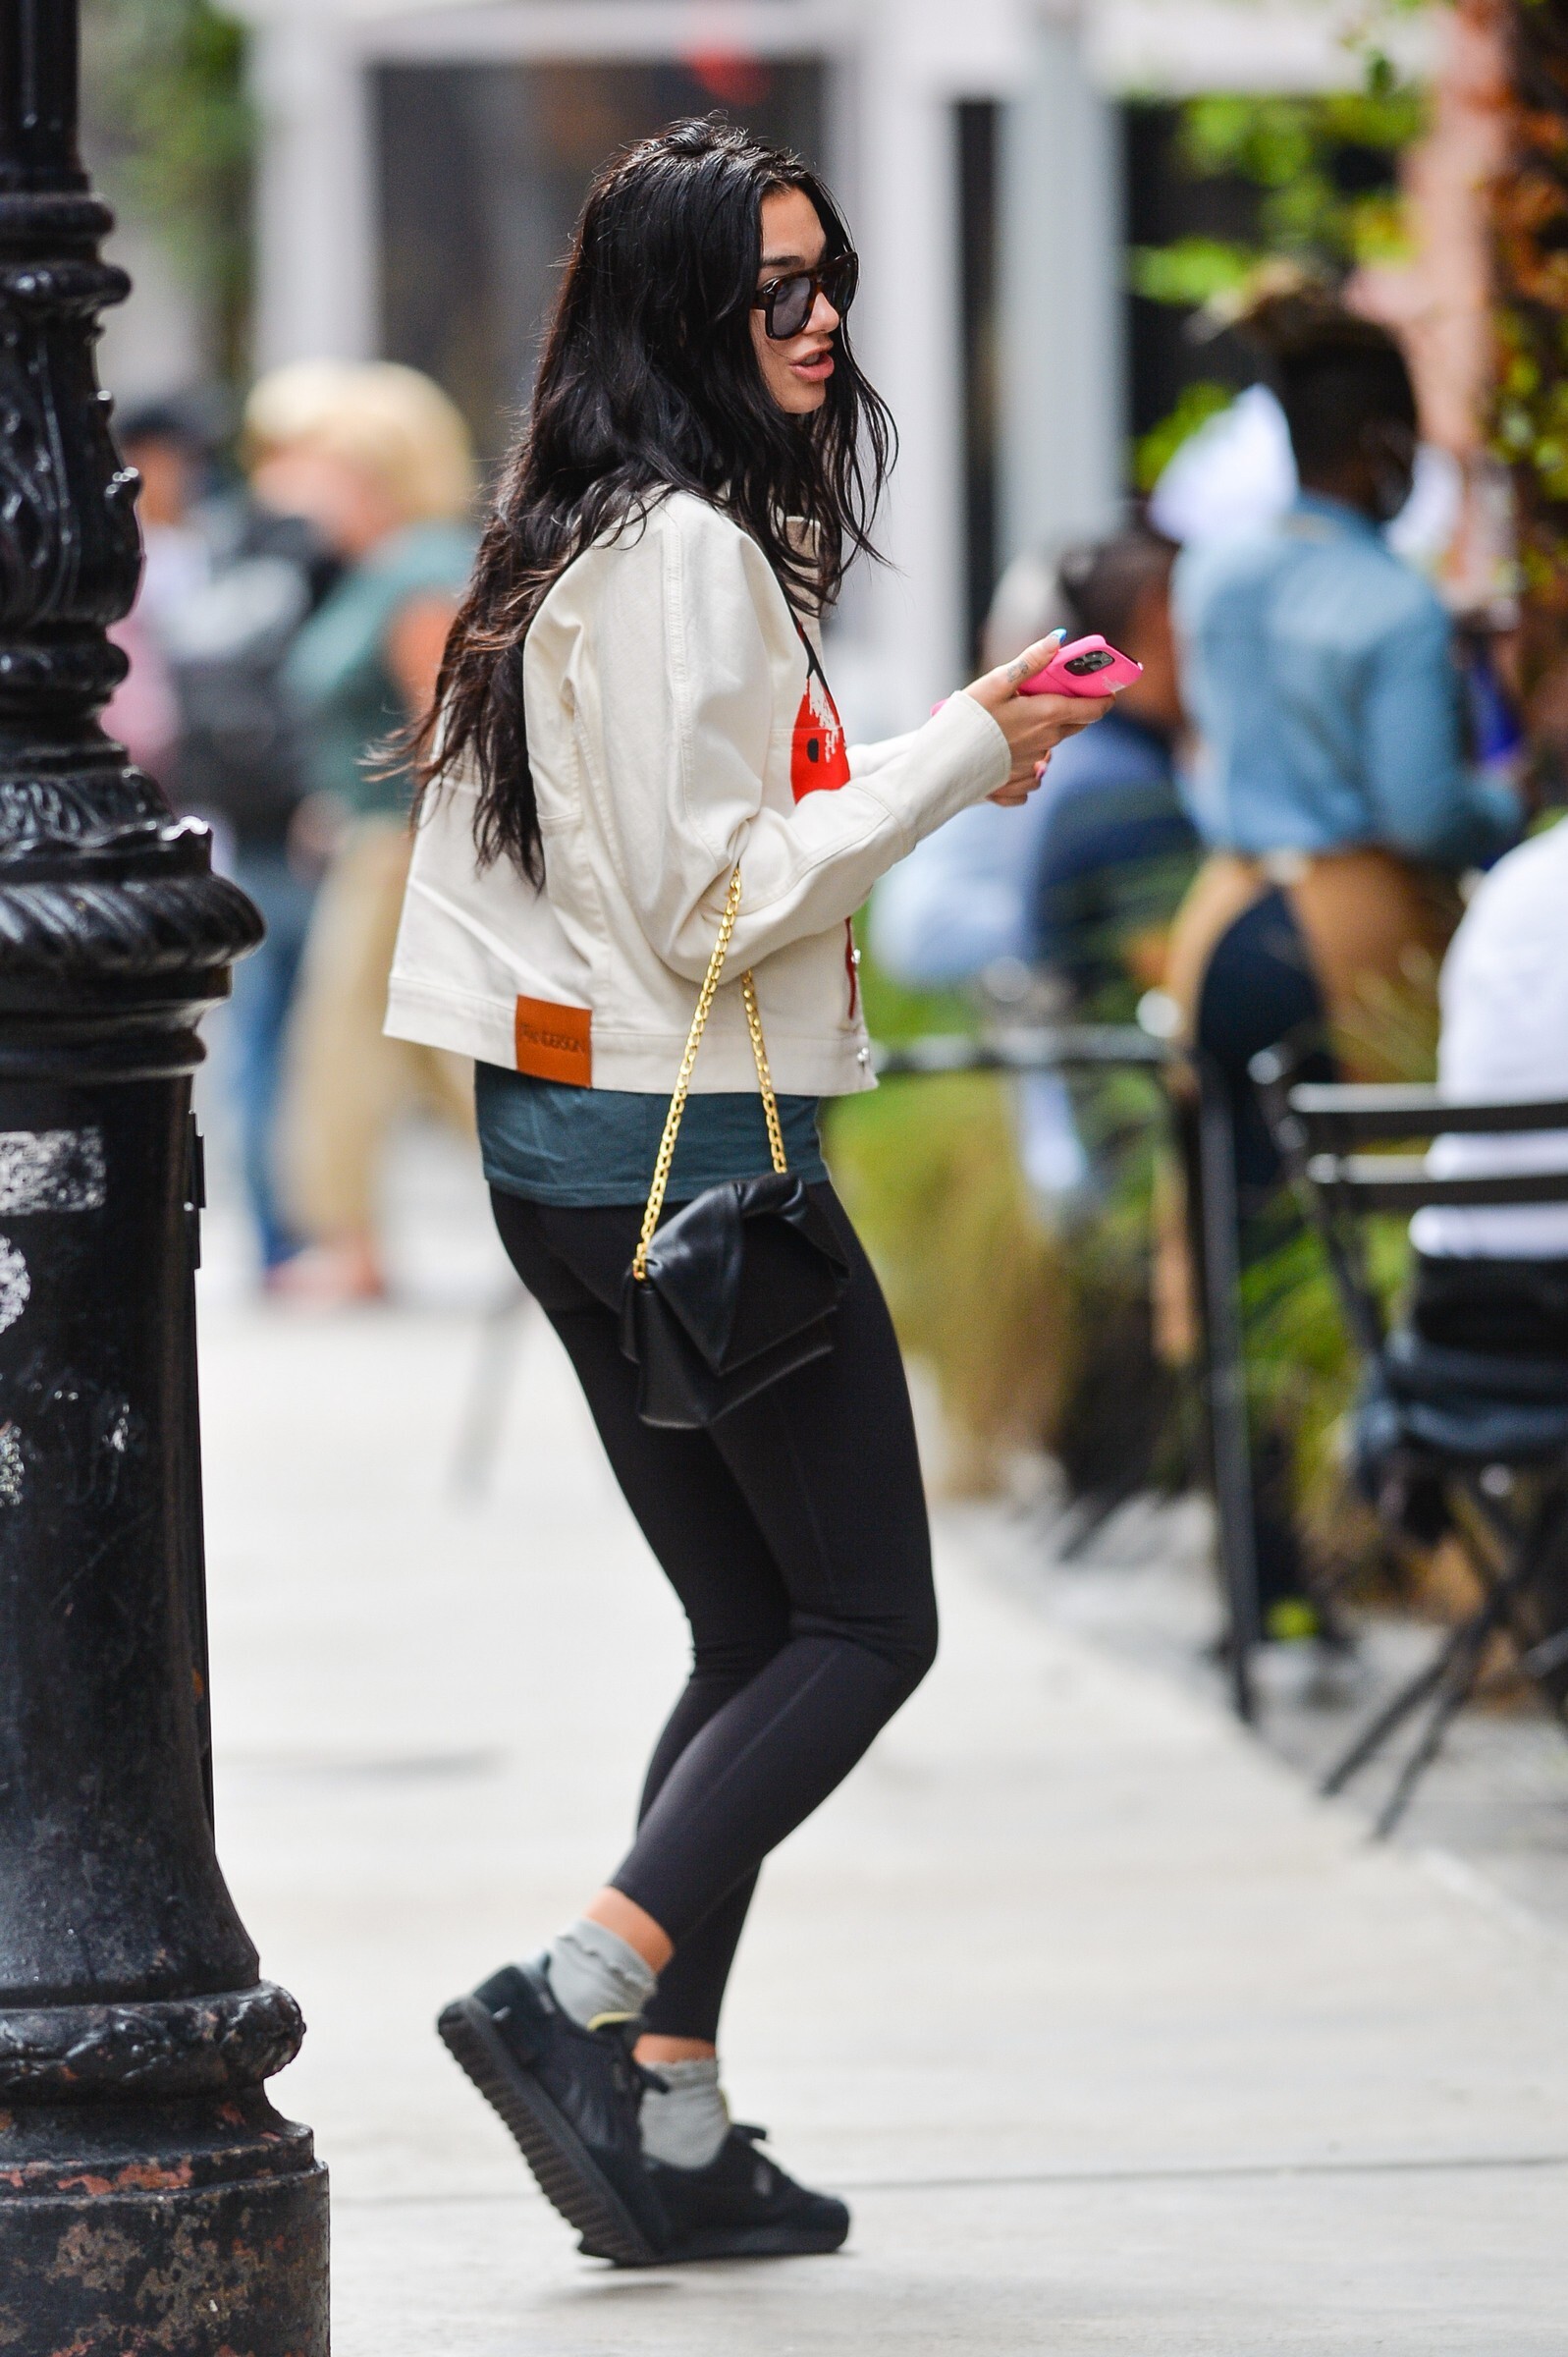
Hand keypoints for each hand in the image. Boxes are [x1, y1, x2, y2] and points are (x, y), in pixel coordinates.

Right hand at [961, 633, 1114, 805]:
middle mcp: (1046, 744)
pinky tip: (1008, 755)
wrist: (942, 766)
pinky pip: (1032, 776)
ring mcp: (1032, 766)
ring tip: (1017, 723)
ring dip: (1045, 735)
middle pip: (1075, 726)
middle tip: (1058, 697)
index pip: (1093, 709)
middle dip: (1075, 711)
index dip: (1104, 698)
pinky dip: (1027, 766)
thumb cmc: (966, 720)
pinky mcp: (1016, 784)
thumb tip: (1058, 639)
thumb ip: (1030, 661)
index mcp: (1047, 716)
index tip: (1107, 690)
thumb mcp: (996, 683)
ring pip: (1051, 748)